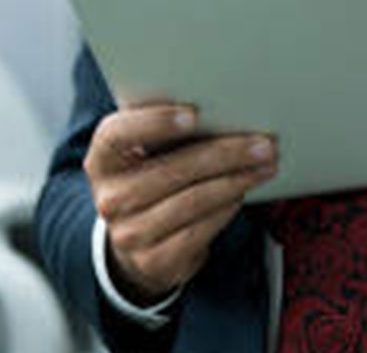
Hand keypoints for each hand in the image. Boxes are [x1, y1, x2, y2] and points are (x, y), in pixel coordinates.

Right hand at [83, 102, 277, 303]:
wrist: (135, 241)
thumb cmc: (147, 179)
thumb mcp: (142, 153)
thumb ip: (162, 131)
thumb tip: (220, 107)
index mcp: (101, 160)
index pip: (116, 134)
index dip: (153, 122)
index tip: (193, 113)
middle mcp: (110, 198)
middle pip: (171, 170)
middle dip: (224, 153)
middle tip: (262, 143)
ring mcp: (130, 234)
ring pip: (193, 201)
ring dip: (236, 180)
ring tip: (264, 165)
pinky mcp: (155, 261)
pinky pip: (200, 230)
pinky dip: (227, 208)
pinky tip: (244, 191)